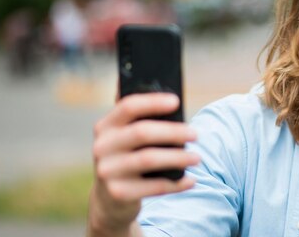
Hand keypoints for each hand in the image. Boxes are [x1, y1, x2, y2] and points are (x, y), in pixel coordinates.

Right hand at [88, 92, 199, 235]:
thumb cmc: (127, 158)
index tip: (176, 102)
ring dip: (178, 157)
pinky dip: (176, 183)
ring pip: (149, 159)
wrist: (109, 199)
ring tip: (197, 158)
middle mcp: (102, 147)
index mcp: (105, 126)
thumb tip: (172, 100)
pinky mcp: (118, 193)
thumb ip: (139, 119)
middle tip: (195, 134)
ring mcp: (107, 171)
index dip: (153, 102)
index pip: (128, 107)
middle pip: (141, 132)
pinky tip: (190, 180)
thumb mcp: (124, 137)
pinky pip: (154, 186)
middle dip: (173, 132)